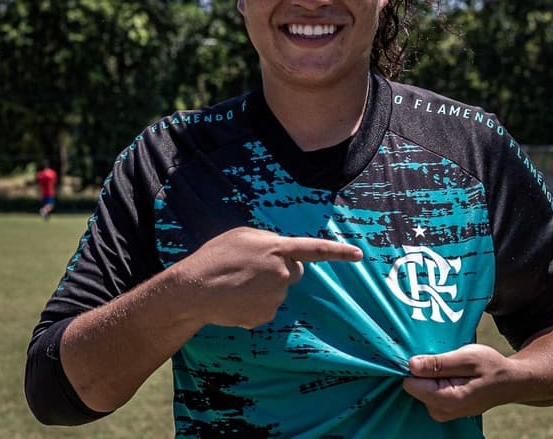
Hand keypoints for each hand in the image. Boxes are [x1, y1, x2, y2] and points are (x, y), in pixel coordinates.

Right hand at [178, 226, 361, 328]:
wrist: (193, 290)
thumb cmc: (214, 257)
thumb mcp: (241, 236)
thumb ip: (267, 241)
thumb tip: (279, 251)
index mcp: (277, 249)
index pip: (315, 249)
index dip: (339, 252)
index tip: (359, 254)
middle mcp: (282, 273)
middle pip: (295, 272)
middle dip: (281, 271)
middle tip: (252, 269)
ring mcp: (275, 297)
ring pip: (279, 292)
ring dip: (264, 288)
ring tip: (237, 284)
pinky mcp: (265, 316)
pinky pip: (266, 308)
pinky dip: (254, 305)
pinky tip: (235, 299)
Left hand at [402, 344, 515, 421]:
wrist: (509, 381)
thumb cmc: (491, 366)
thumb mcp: (467, 358)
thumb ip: (438, 363)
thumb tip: (412, 365)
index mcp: (447, 400)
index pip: (411, 383)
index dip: (417, 366)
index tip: (430, 355)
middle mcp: (441, 411)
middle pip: (414, 386)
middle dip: (426, 370)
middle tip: (448, 360)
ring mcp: (442, 412)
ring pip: (421, 387)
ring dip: (432, 374)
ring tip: (453, 366)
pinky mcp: (443, 409)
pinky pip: (428, 391)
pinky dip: (437, 379)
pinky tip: (452, 373)